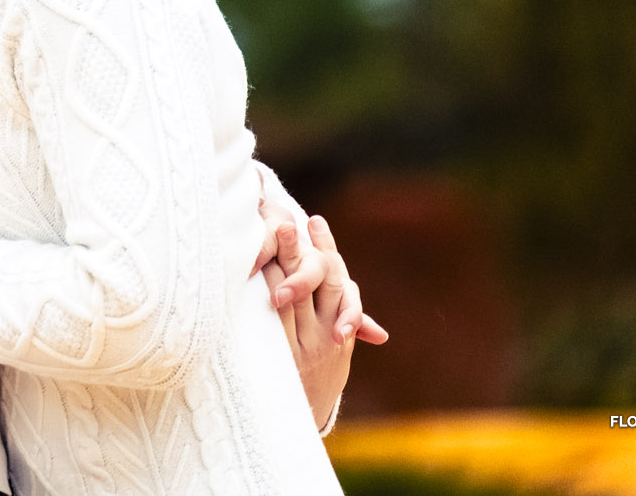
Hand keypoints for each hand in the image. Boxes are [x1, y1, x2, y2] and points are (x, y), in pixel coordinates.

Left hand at [265, 215, 386, 431]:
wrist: (302, 412)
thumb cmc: (318, 371)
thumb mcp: (335, 348)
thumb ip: (347, 326)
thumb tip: (382, 335)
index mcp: (339, 322)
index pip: (336, 278)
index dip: (326, 248)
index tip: (315, 222)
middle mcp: (326, 331)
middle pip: (315, 281)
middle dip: (300, 250)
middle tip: (288, 222)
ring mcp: (305, 342)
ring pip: (294, 296)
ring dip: (282, 264)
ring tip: (270, 235)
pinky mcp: (285, 353)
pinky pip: (276, 318)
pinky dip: (265, 294)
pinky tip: (253, 274)